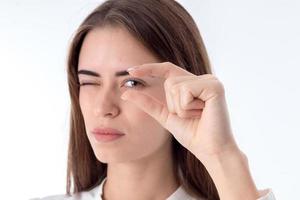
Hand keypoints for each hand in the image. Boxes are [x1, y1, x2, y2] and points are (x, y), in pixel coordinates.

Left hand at [121, 62, 238, 161]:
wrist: (210, 150)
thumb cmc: (191, 134)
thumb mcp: (165, 116)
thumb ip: (147, 103)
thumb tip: (125, 92)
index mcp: (192, 84)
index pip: (167, 69)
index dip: (149, 68)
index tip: (130, 71)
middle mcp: (202, 79)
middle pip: (170, 81)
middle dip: (173, 104)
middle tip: (190, 116)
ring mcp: (210, 81)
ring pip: (176, 85)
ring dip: (181, 107)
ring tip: (197, 115)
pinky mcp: (215, 86)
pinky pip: (186, 90)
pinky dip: (188, 107)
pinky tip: (203, 113)